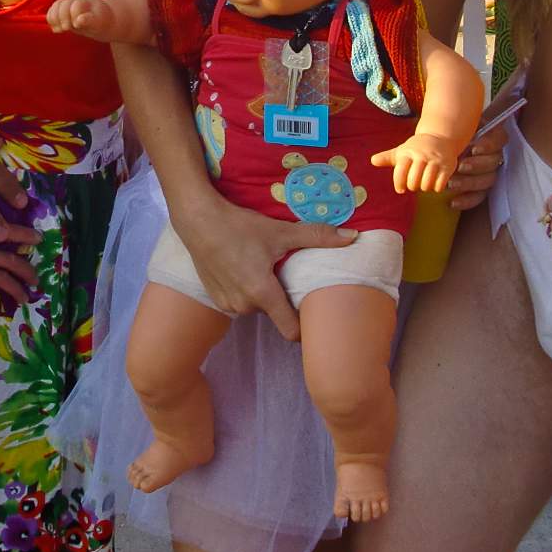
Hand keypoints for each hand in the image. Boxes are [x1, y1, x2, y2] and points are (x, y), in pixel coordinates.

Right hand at [46, 0, 105, 34]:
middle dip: (62, 17)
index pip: (75, 4)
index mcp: (86, 0)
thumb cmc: (102, 22)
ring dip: (54, 18)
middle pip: (63, 3)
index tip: (76, 26)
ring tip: (59, 30)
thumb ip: (89, 20)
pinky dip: (52, 20)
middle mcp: (75, 1)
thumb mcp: (99, 22)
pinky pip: (53, 12)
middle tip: (66, 29)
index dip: (73, 14)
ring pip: (56, 6)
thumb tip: (79, 20)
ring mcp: (68, 6)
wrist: (103, 20)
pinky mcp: (63, 12)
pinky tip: (56, 29)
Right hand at [169, 193, 354, 341]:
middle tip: (284, 273)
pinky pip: (240, 302)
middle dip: (281, 297)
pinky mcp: (215, 300)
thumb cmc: (240, 227)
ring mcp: (227, 305)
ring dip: (262, 293)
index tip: (312, 313)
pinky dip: (245, 290)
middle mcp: (245, 306)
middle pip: (275, 313)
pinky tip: (242, 267)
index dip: (305, 326)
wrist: (198, 221)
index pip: (291, 331)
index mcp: (263, 294)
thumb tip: (353, 237)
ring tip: (261, 267)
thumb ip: (318, 236)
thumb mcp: (281, 231)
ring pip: (257, 307)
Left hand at [371, 132, 456, 194]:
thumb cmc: (418, 148)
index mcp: (408, 153)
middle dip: (412, 186)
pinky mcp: (447, 167)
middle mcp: (421, 156)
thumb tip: (372, 161)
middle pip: (413, 182)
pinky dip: (436, 187)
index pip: (400, 172)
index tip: (400, 189)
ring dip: (424, 187)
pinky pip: (439, 185)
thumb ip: (387, 157)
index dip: (399, 184)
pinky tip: (435, 182)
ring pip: (426, 185)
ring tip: (425, 181)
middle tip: (415, 182)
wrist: (441, 137)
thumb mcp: (402, 151)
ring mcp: (435, 161)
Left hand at [443, 124, 505, 209]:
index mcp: (488, 135)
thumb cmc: (444, 134)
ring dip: (470, 183)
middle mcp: (491, 154)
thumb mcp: (450, 127)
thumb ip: (456, 125)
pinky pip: (479, 196)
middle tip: (460, 166)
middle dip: (476, 165)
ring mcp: (487, 172)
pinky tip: (453, 201)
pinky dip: (467, 200)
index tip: (475, 149)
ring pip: (487, 180)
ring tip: (452, 183)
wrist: (432, 151)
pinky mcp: (480, 189)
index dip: (490, 145)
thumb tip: (455, 122)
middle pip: (493, 161)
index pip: (499, 138)